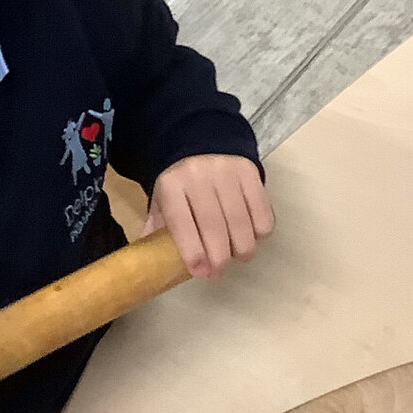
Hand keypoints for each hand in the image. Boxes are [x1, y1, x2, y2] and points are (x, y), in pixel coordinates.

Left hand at [143, 154, 272, 279]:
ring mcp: (226, 172)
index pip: (181, 222)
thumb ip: (156, 231)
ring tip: (237, 256)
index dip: (192, 251)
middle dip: (219, 257)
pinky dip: (260, 231)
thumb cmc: (180, 182)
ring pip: (241, 222)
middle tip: (218, 272)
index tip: (200, 272)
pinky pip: (262, 211)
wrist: (201, 140)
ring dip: (242, 248)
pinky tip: (250, 234)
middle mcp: (198, 176)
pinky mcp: (249, 172)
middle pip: (213, 225)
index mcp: (171, 185)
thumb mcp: (161, 201)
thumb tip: (150, 266)